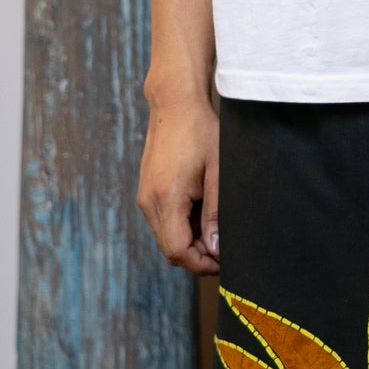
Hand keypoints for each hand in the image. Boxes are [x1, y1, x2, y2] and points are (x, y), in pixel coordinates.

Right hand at [139, 90, 219, 271]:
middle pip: (170, 249)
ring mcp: (145, 196)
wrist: (175, 104)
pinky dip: (182, 225)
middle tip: (224, 246)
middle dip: (197, 256)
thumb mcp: (218, 173)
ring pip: (166, 237)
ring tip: (215, 224)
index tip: (223, 262)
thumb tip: (215, 249)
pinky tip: (202, 210)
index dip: (201, 264)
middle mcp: (149, 201)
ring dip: (191, 240)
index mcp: (166, 198)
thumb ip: (216, 214)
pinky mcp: (147, 191)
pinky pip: (163, 221)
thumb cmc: (201, 132)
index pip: (178, 251)